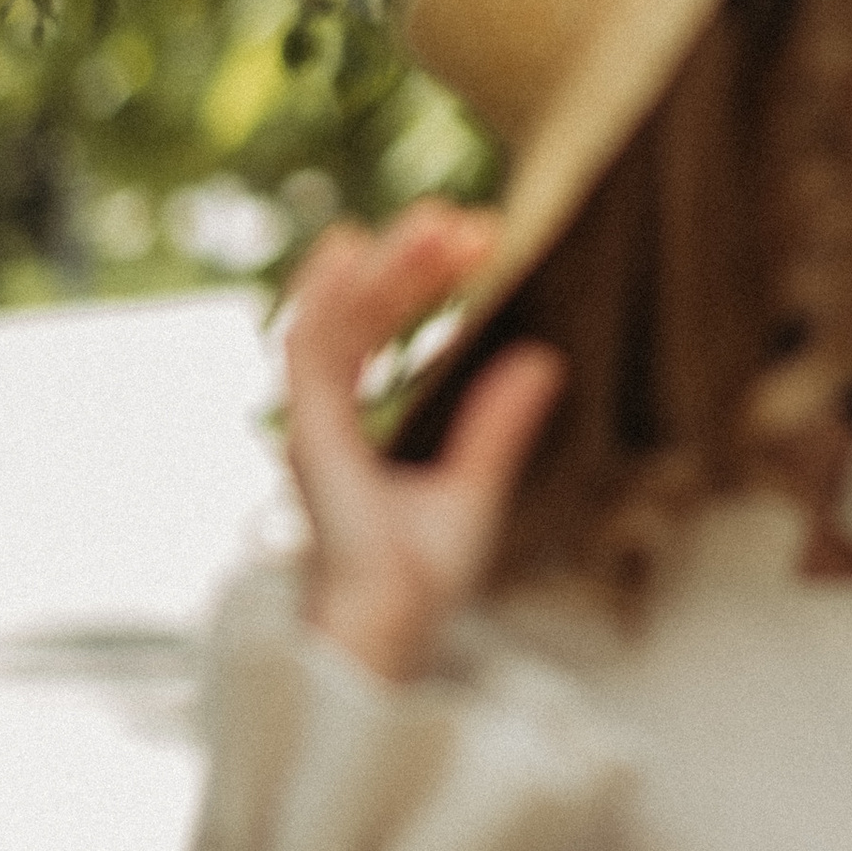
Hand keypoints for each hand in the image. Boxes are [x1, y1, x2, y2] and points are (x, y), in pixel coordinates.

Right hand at [281, 204, 563, 682]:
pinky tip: (351, 252)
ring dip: (381, 268)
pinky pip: (308, 353)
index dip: (418, 284)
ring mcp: (312, 427)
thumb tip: (543, 360)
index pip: (377, 334)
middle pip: (357, 317)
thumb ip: (497, 425)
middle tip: (459, 220)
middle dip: (405, 264)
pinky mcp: (310, 438)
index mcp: (351, 431)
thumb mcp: (473, 487)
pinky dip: (324, 298)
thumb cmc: (418, 580)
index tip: (474, 241)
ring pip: (336, 322)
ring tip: (434, 224)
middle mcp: (324, 421)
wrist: (394, 630)